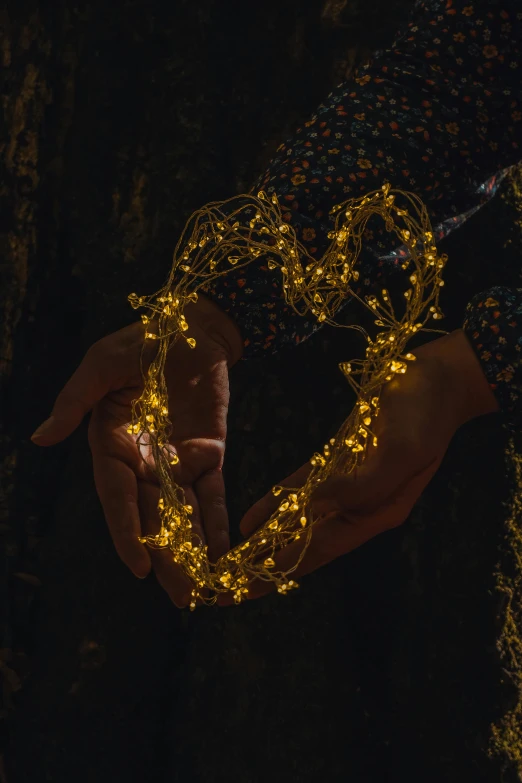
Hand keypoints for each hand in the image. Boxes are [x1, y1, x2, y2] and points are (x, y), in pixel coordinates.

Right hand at [31, 294, 242, 606]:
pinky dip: (219, 523)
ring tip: (202, 591)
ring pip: (184, 514)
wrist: (195, 326)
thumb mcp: (103, 363)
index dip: (128, 530)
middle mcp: (142, 460)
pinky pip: (214, 494)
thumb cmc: (142, 339)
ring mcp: (177, 461)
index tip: (140, 564)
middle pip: (154, 516)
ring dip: (193, 551)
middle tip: (181, 597)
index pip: (118, 496)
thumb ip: (76, 401)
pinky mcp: (210, 454)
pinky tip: (226, 554)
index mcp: (112, 444)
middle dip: (167, 556)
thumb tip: (40, 439)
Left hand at [230, 329, 498, 601]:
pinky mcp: (338, 460)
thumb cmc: (423, 415)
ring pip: (300, 522)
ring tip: (232, 564)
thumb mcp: (400, 453)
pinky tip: (251, 519)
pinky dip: (277, 503)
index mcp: (377, 513)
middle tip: (229, 590)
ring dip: (267, 542)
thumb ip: (361, 486)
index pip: (322, 549)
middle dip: (268, 568)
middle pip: (307, 545)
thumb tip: (313, 507)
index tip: (251, 587)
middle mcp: (360, 507)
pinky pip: (301, 488)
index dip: (285, 568)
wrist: (435, 379)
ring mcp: (348, 484)